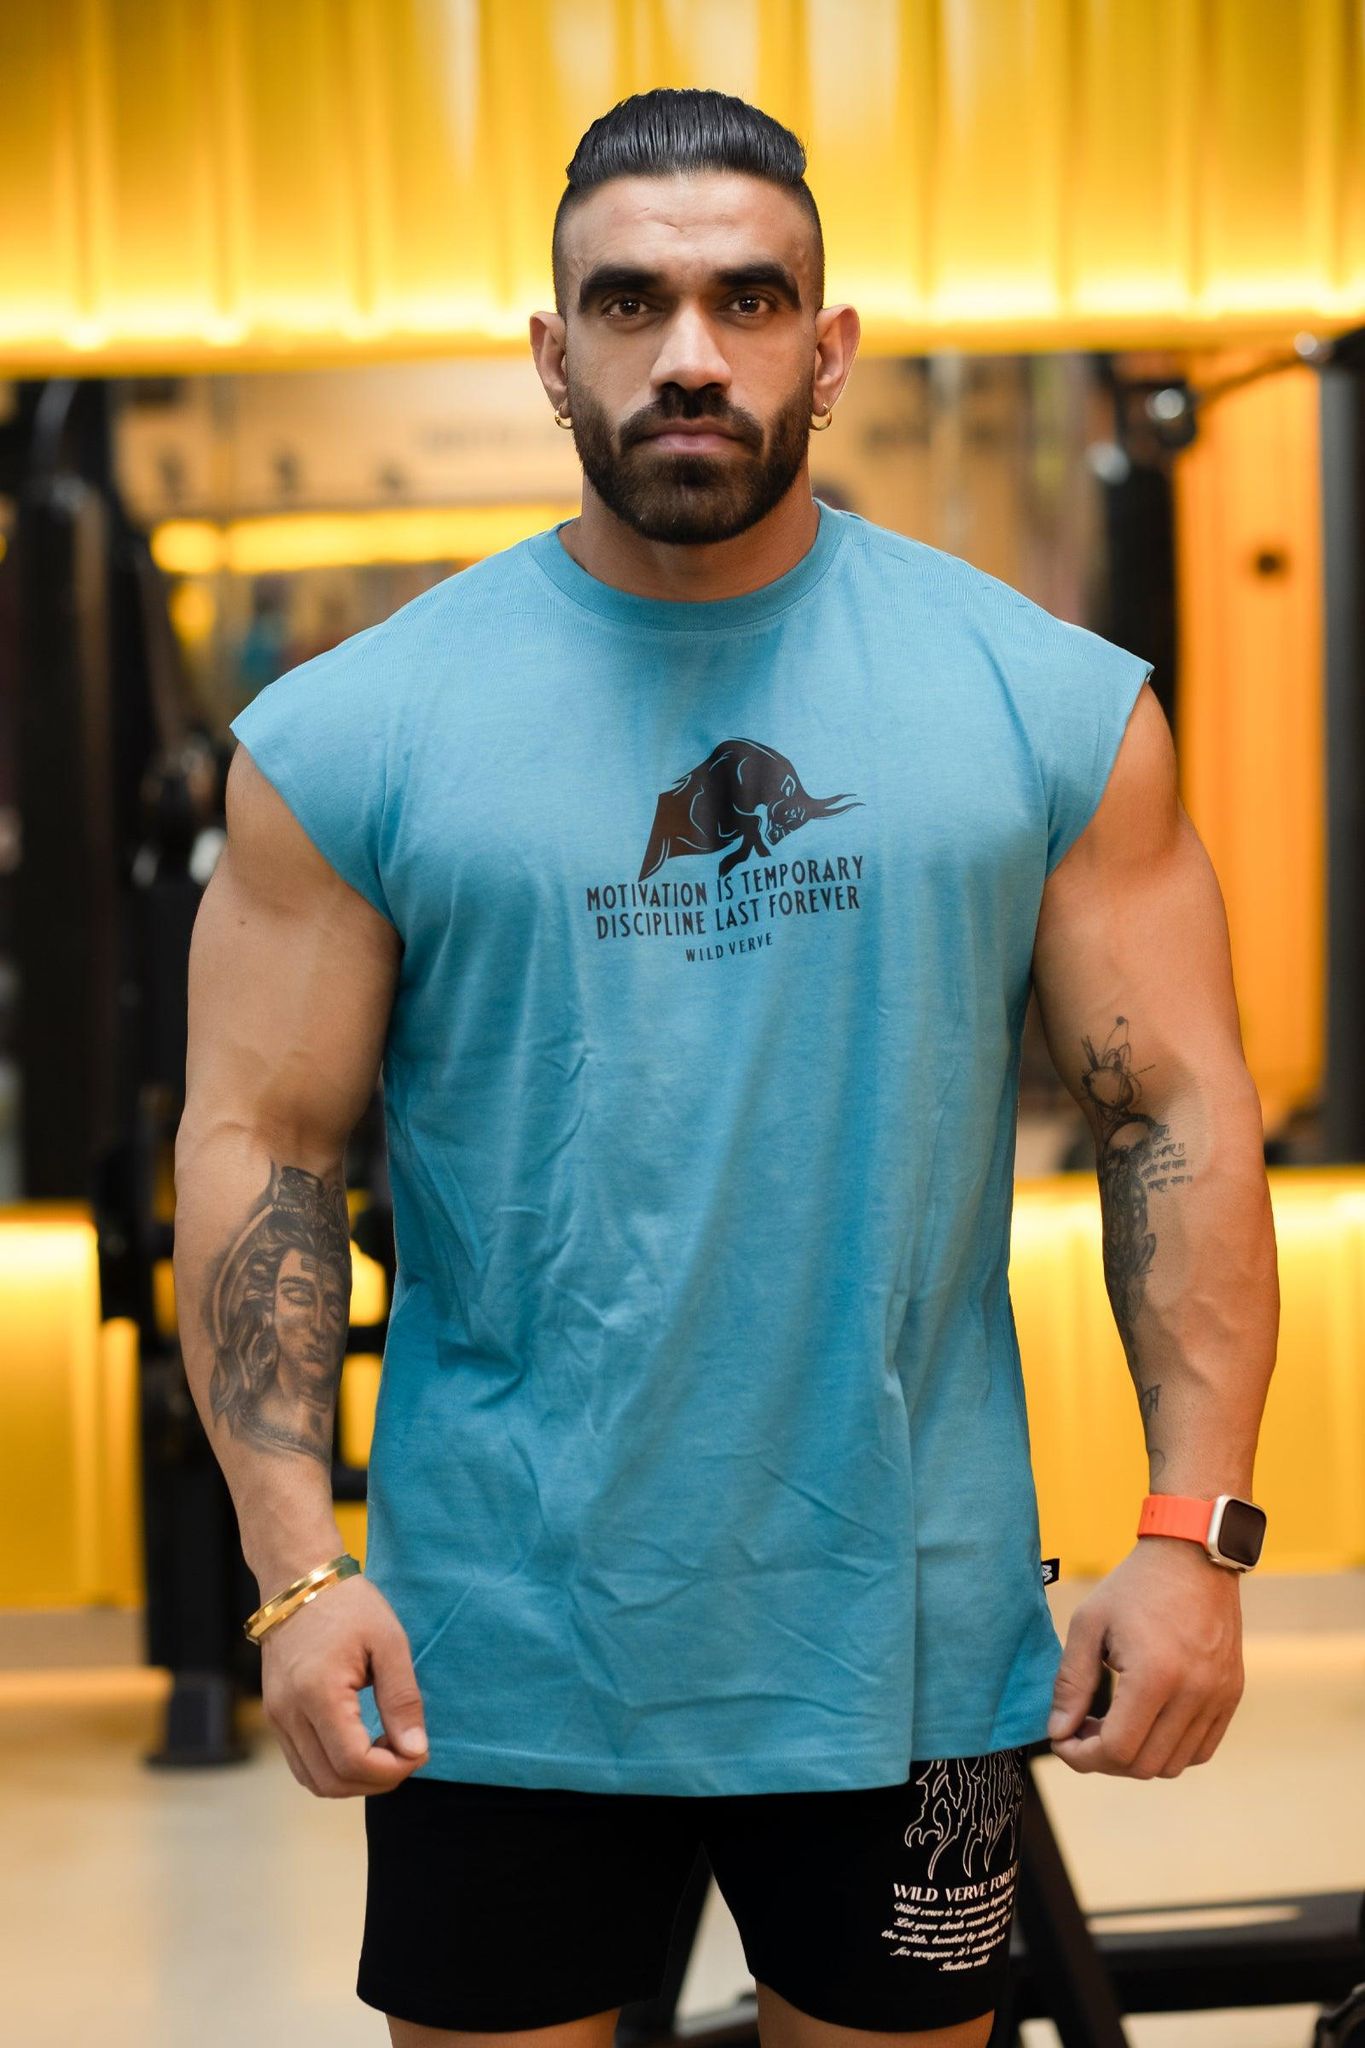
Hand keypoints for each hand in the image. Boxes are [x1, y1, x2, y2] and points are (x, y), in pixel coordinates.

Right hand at [260, 1572, 429, 1796]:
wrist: (300, 1581)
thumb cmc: (349, 1606)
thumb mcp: (389, 1643)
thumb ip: (403, 1699)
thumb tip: (415, 1750)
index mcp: (318, 1693)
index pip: (353, 1762)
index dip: (391, 1770)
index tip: (418, 1751)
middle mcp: (289, 1713)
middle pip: (332, 1782)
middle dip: (376, 1780)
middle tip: (407, 1754)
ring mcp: (277, 1717)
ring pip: (314, 1780)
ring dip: (354, 1780)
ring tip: (385, 1749)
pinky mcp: (276, 1716)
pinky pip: (302, 1764)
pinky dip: (333, 1769)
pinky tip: (361, 1745)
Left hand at [1047, 1539, 1244, 1777]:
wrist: (1193, 1556)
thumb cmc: (1135, 1585)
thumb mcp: (1089, 1624)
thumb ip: (1071, 1683)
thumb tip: (1058, 1732)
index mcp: (1155, 1675)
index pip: (1117, 1750)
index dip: (1081, 1756)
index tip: (1062, 1739)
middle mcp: (1194, 1693)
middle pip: (1144, 1765)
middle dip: (1104, 1759)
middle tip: (1082, 1730)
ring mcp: (1218, 1697)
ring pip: (1173, 1765)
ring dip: (1137, 1758)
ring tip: (1113, 1725)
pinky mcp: (1231, 1695)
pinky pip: (1201, 1750)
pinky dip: (1170, 1750)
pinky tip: (1146, 1723)